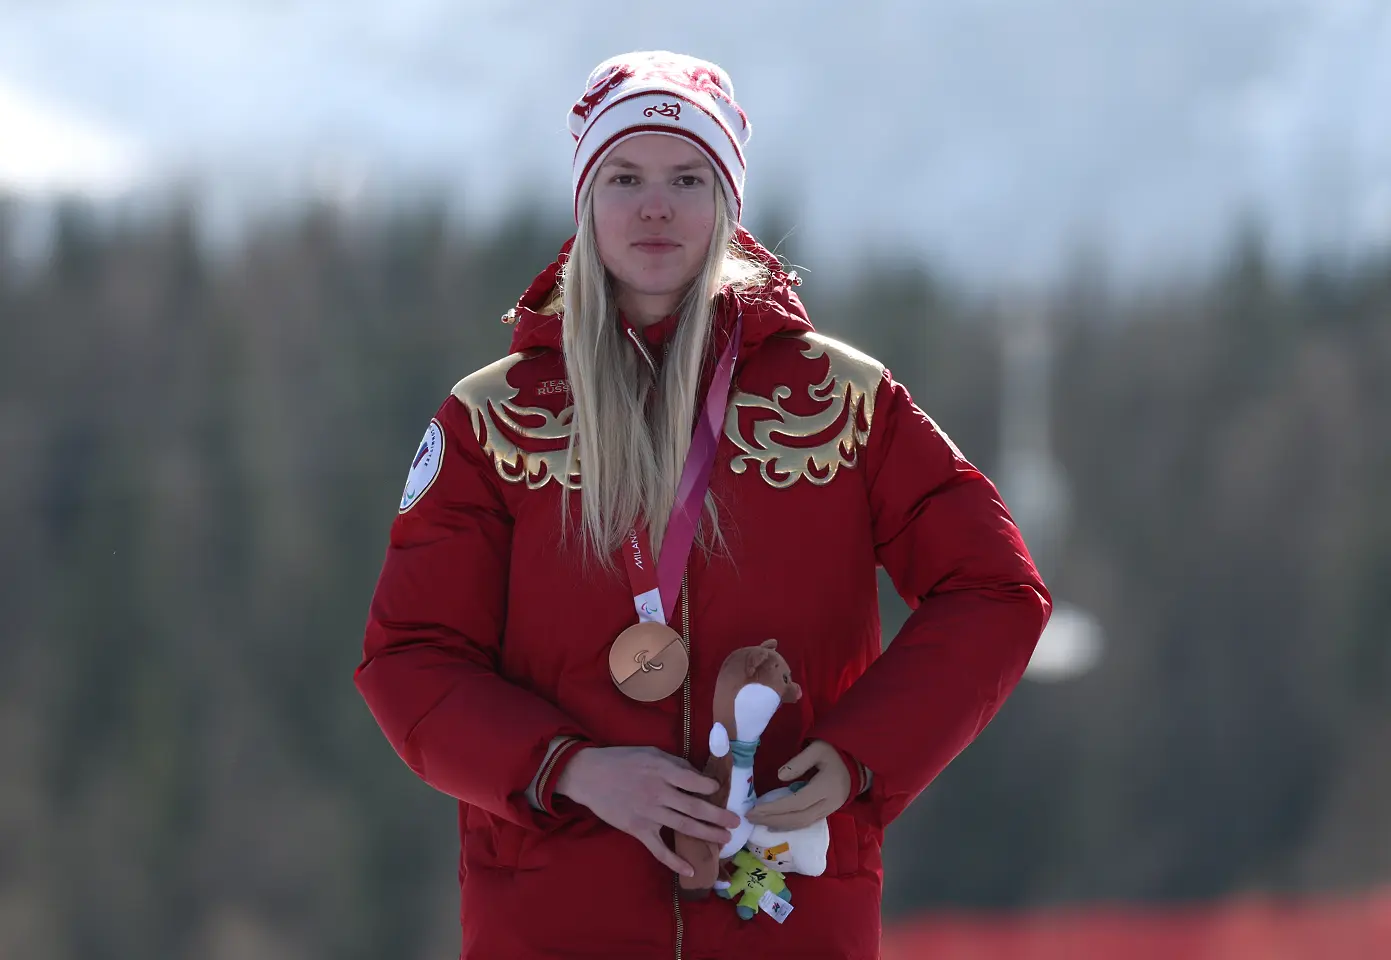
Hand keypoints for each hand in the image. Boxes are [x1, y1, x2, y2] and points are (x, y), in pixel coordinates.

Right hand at [555, 746, 741, 876]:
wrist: (589, 776)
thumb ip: (674, 764)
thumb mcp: (650, 753)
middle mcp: (659, 792)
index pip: (694, 781)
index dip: (710, 787)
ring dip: (707, 834)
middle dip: (718, 815)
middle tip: (735, 822)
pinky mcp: (638, 829)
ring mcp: (649, 813)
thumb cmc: (621, 761)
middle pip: (695, 807)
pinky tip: (690, 870)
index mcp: (662, 770)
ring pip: (684, 826)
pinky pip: (659, 849)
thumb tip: (697, 776)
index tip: (719, 791)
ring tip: (724, 840)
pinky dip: (674, 861)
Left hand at [744, 740, 849, 830]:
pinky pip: (806, 823)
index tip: (755, 808)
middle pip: (797, 818)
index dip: (775, 808)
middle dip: (772, 819)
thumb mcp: (818, 749)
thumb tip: (779, 776)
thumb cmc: (836, 753)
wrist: (859, 764)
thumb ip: (799, 762)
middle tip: (750, 817)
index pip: (796, 803)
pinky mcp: (826, 812)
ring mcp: (828, 810)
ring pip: (802, 824)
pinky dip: (789, 826)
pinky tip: (774, 825)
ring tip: (758, 822)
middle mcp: (828, 803)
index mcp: (826, 787)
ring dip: (779, 825)